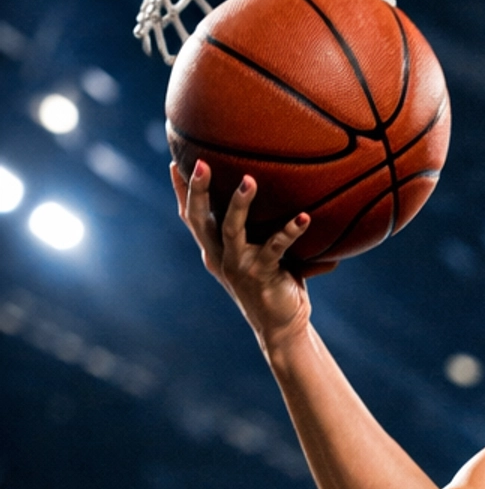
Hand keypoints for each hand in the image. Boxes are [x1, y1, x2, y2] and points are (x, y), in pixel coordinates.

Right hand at [170, 161, 336, 350]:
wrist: (282, 326)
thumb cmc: (272, 282)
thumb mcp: (256, 253)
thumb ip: (254, 229)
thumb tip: (272, 189)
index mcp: (214, 251)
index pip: (192, 218)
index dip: (182, 192)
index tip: (176, 162)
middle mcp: (220, 257)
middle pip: (200, 220)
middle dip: (198, 190)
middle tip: (201, 162)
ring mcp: (239, 267)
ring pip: (232, 230)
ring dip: (239, 204)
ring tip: (249, 181)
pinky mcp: (262, 275)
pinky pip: (276, 247)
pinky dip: (291, 231)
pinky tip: (304, 218)